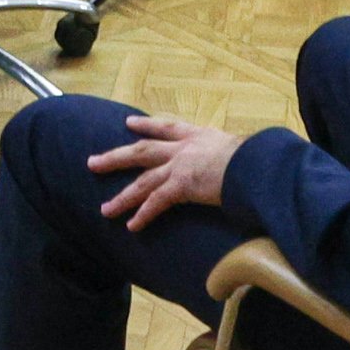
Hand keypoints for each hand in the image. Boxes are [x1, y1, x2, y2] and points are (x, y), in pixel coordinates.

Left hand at [89, 112, 241, 230]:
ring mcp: (180, 165)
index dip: (146, 125)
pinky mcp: (182, 185)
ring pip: (143, 182)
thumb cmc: (256, 158)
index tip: (129, 123)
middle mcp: (184, 148)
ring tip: (105, 210)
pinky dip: (144, 214)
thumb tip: (238, 163)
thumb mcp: (239, 149)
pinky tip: (132, 225)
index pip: (167, 127)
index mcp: (198, 135)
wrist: (257, 163)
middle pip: (142, 151)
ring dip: (123, 197)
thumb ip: (230, 154)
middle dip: (116, 157)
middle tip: (93, 162)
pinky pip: (157, 202)